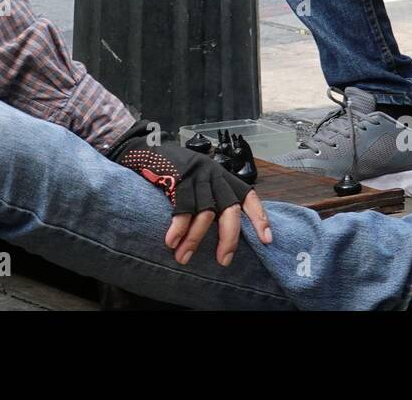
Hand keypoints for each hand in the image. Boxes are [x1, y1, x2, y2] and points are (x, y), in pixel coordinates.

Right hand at [108, 121, 273, 266]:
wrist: (146, 150)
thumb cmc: (175, 172)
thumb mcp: (199, 182)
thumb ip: (212, 199)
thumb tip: (222, 234)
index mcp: (223, 178)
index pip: (248, 197)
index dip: (259, 218)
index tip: (266, 240)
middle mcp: (215, 175)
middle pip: (230, 210)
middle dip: (229, 238)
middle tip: (223, 260)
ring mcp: (197, 175)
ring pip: (205, 213)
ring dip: (194, 239)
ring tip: (183, 258)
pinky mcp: (179, 177)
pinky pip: (183, 207)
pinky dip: (178, 227)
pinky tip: (172, 242)